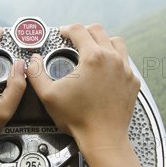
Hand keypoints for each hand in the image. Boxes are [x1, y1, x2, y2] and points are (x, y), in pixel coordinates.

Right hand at [28, 24, 139, 157]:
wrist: (103, 138)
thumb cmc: (78, 119)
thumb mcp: (48, 95)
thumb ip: (35, 73)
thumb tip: (33, 60)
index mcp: (92, 57)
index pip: (79, 30)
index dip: (67, 29)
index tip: (62, 32)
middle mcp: (112, 59)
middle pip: (99, 31)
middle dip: (84, 32)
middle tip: (75, 39)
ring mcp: (125, 70)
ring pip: (117, 43)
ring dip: (103, 41)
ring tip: (93, 49)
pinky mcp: (132, 82)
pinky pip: (125, 62)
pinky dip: (115, 60)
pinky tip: (106, 69)